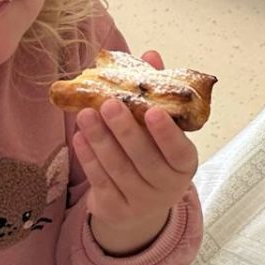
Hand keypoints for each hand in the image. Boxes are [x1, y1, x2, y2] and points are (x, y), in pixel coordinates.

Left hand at [73, 51, 199, 255]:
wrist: (139, 207)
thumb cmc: (153, 155)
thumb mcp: (161, 129)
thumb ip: (156, 93)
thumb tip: (150, 55)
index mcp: (184, 164)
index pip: (179, 151)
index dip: (166, 133)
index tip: (152, 110)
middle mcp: (167, 187)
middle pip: (144, 158)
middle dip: (124, 130)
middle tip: (108, 103)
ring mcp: (141, 202)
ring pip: (118, 169)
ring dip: (101, 140)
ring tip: (85, 114)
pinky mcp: (116, 209)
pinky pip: (100, 181)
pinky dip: (89, 158)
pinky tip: (80, 137)